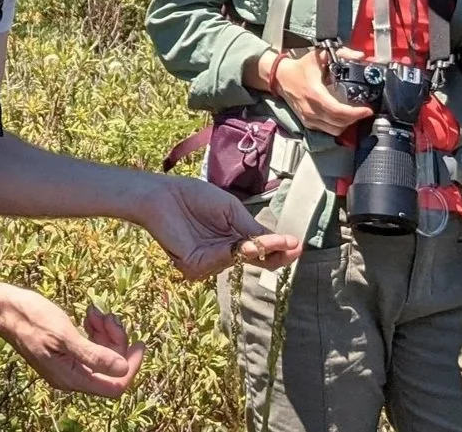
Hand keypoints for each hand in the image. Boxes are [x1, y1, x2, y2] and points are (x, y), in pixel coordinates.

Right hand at [0, 286, 144, 397]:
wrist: (7, 310)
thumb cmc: (33, 319)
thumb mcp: (65, 335)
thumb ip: (93, 354)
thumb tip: (121, 368)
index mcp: (72, 378)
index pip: (114, 386)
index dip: (130, 368)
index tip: (140, 344)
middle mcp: (71, 377)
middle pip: (110, 369)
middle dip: (116, 342)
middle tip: (109, 317)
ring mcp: (68, 365)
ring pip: (102, 355)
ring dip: (106, 333)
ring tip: (96, 313)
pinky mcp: (65, 352)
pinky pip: (90, 347)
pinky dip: (95, 330)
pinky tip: (90, 314)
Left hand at [136, 175, 302, 280]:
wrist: (164, 195)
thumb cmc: (195, 197)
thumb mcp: (231, 210)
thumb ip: (251, 228)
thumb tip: (280, 241)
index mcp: (232, 239)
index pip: (259, 249)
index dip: (278, 248)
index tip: (297, 244)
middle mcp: (223, 254)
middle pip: (255, 261)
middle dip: (276, 255)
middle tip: (295, 249)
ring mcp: (209, 262)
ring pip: (242, 261)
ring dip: (262, 250)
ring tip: (279, 242)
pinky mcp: (196, 266)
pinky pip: (224, 259)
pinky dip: (240, 252)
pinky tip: (252, 246)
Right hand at [274, 47, 374, 135]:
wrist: (281, 78)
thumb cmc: (300, 68)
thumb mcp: (320, 56)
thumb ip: (342, 53)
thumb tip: (359, 56)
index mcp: (315, 93)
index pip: (337, 110)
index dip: (355, 113)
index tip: (367, 110)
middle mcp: (311, 109)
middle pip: (338, 123)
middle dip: (355, 118)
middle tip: (365, 111)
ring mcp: (309, 118)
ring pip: (334, 130)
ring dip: (347, 124)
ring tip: (355, 114)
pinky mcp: (308, 123)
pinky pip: (327, 130)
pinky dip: (338, 126)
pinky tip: (343, 118)